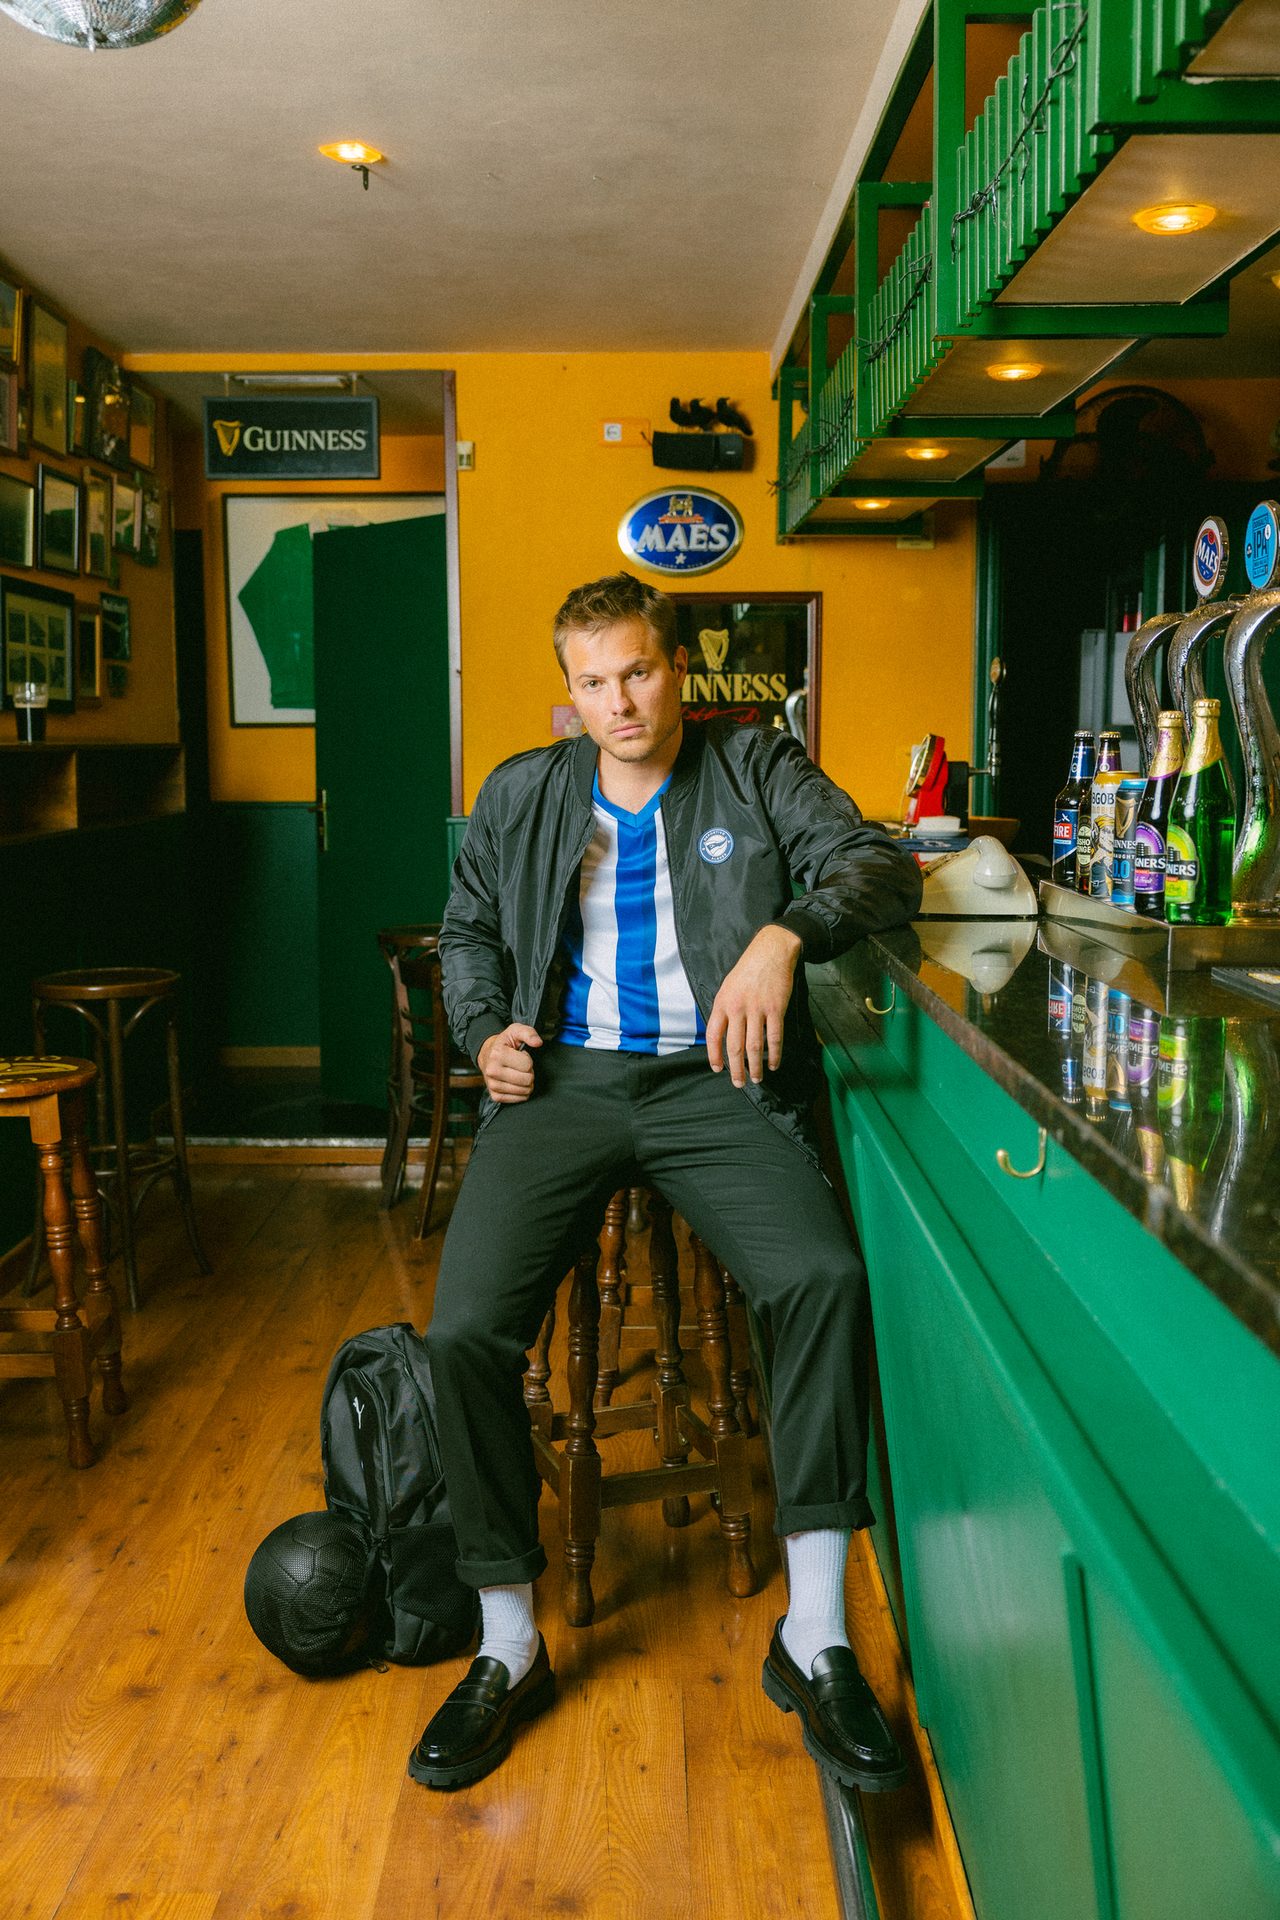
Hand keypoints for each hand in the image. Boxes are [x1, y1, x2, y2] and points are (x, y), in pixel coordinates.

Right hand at [477, 1024, 542, 1102]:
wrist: (487, 1054)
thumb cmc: (504, 1043)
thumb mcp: (516, 1031)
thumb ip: (529, 1033)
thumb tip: (538, 1042)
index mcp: (497, 1054)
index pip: (527, 1065)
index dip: (528, 1060)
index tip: (520, 1055)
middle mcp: (492, 1071)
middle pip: (527, 1080)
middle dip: (529, 1072)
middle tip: (521, 1066)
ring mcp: (493, 1085)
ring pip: (524, 1091)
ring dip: (526, 1083)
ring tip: (518, 1073)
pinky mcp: (495, 1096)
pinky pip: (519, 1099)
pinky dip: (521, 1092)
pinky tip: (515, 1082)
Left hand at [706, 925, 801, 1087]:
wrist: (771, 951)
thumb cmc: (748, 969)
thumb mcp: (727, 986)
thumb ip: (724, 1010)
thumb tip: (722, 1034)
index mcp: (722, 1003)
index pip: (714, 1035)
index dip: (714, 1056)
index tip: (718, 1069)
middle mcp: (737, 1008)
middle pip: (735, 1046)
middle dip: (736, 1069)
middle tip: (739, 1083)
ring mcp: (757, 1009)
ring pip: (755, 1046)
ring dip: (755, 1067)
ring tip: (757, 1079)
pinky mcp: (776, 1009)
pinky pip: (775, 1037)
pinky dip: (775, 1054)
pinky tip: (774, 1064)